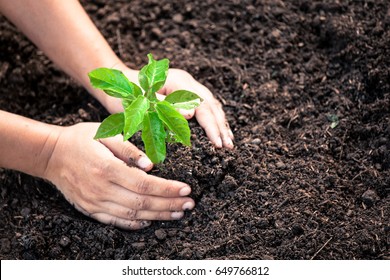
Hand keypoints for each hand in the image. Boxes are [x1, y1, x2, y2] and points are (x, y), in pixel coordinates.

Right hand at [42, 122, 194, 229]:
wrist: (52, 155)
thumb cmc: (81, 139)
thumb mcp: (105, 134)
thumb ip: (129, 149)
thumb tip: (152, 165)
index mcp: (107, 168)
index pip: (144, 184)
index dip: (167, 189)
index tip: (186, 189)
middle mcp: (101, 189)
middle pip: (142, 203)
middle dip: (169, 205)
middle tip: (190, 204)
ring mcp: (95, 202)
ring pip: (132, 215)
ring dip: (158, 216)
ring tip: (178, 213)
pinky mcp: (90, 209)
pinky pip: (115, 222)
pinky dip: (135, 224)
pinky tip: (150, 222)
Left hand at [102, 67, 233, 148]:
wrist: (118, 82)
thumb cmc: (125, 94)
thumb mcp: (140, 102)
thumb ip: (165, 106)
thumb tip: (192, 115)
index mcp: (178, 81)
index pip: (202, 105)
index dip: (211, 125)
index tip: (218, 143)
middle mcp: (186, 81)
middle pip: (210, 104)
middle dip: (220, 126)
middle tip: (228, 147)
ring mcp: (187, 86)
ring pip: (211, 105)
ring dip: (220, 123)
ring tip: (229, 141)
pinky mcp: (185, 92)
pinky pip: (205, 106)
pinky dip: (214, 119)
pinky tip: (219, 131)